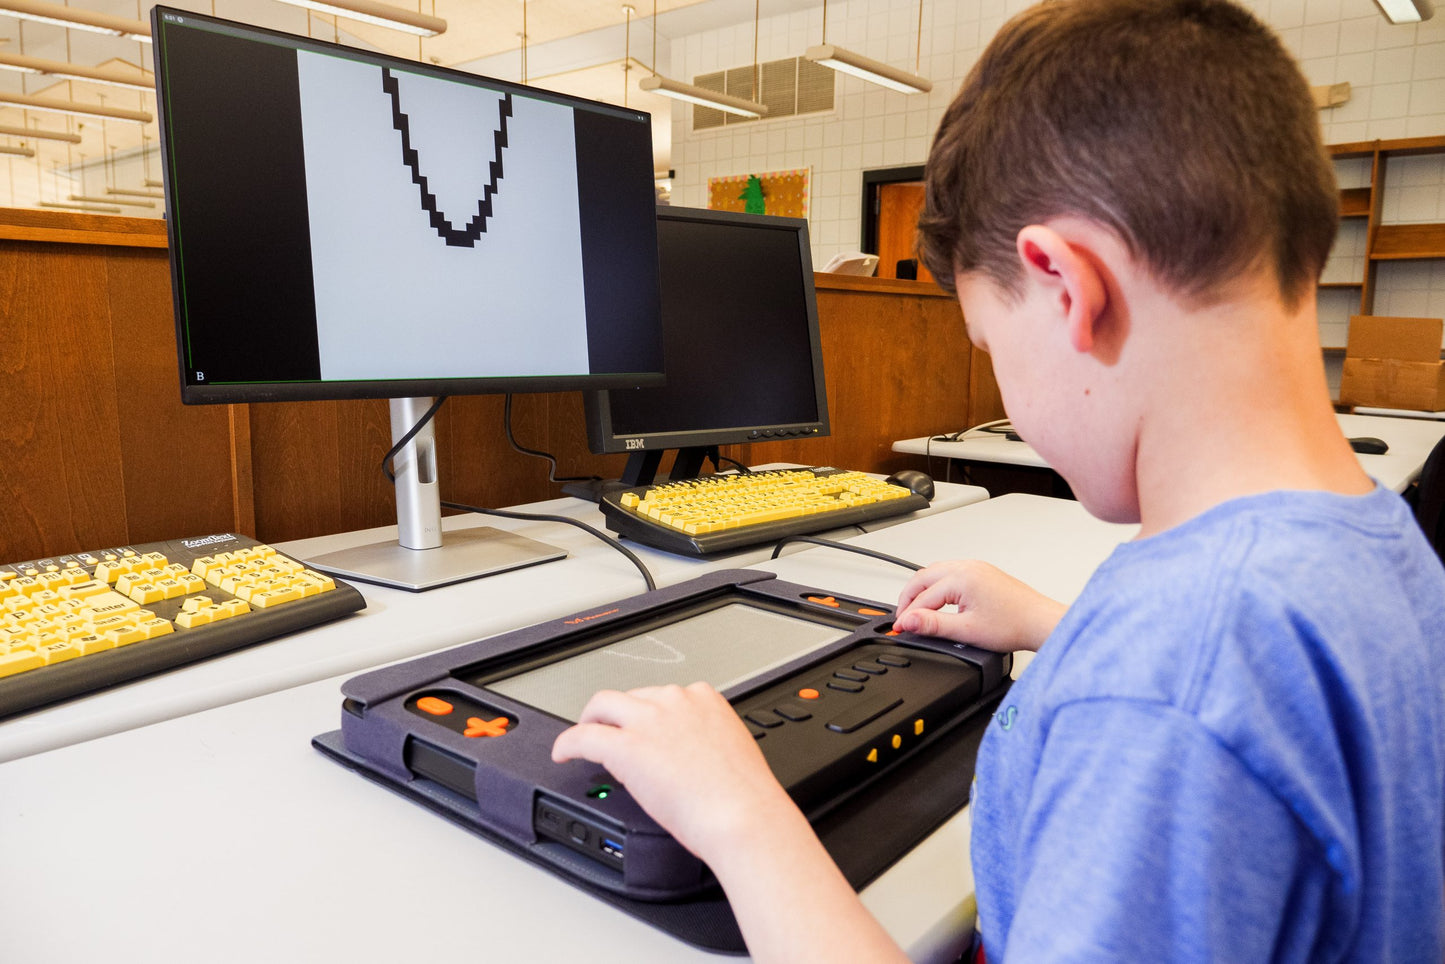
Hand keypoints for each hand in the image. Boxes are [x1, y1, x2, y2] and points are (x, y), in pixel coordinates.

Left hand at [554, 683, 909, 963]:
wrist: (742, 815)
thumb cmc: (746, 797)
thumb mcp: (733, 754)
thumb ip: (711, 745)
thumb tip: (697, 762)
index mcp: (706, 700)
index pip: (668, 695)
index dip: (651, 713)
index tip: (648, 727)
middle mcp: (675, 701)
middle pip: (632, 694)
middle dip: (619, 711)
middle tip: (610, 728)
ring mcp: (649, 721)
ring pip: (603, 704)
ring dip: (590, 718)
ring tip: (582, 734)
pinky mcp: (626, 746)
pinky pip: (583, 737)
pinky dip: (567, 743)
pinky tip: (563, 754)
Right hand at [894, 559, 1065, 652]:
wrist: (1040, 622)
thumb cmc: (1014, 625)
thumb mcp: (966, 631)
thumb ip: (933, 625)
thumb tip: (909, 621)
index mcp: (962, 578)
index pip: (923, 596)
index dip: (908, 615)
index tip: (900, 628)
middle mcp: (968, 567)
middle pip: (923, 578)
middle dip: (909, 598)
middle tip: (903, 618)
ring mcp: (976, 567)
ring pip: (935, 573)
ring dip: (922, 590)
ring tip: (916, 611)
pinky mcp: (982, 572)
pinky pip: (950, 573)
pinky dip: (937, 586)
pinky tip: (936, 600)